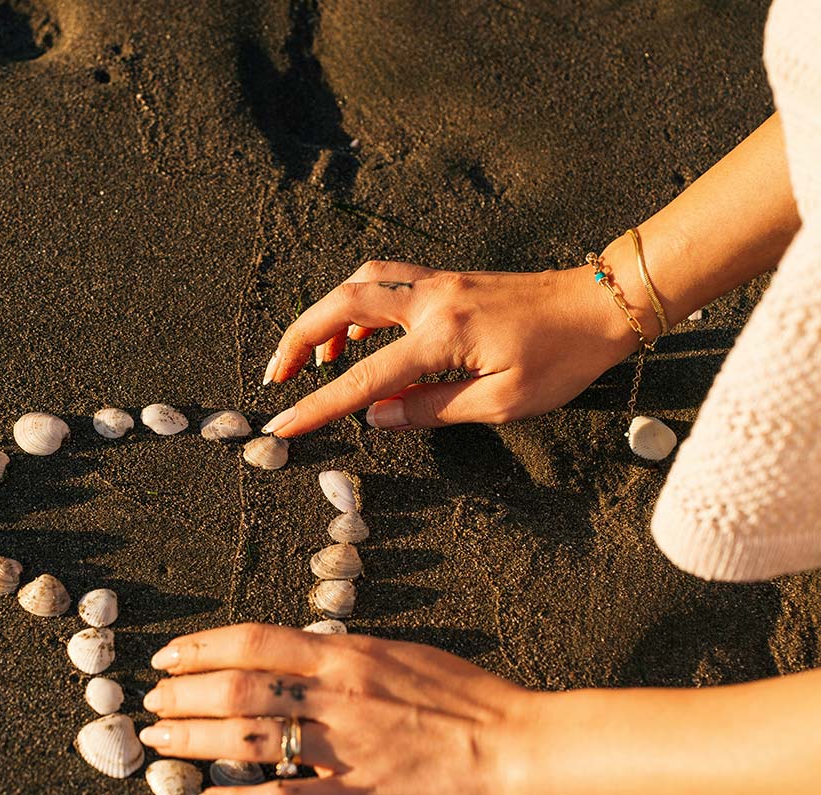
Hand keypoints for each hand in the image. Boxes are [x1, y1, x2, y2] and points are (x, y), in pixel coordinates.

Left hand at [141, 624, 540, 794]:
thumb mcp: (401, 653)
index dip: (201, 649)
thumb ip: (345, 655)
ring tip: (157, 742)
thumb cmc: (466, 697)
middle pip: (235, 690)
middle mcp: (335, 695)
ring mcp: (342, 748)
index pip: (253, 642)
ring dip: (192, 742)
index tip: (168, 658)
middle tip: (151, 704)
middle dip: (182, 696)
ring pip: (246, 742)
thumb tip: (297, 651)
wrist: (517, 747)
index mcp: (347, 655)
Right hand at [259, 260, 640, 436]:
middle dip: (299, 339)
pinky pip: (385, 284)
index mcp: (442, 335)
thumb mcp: (503, 402)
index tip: (281, 426)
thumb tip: (378, 418)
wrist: (603, 304)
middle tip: (277, 376)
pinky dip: (357, 308)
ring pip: (359, 285)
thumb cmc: (563, 359)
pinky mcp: (447, 282)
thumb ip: (432, 409)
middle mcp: (431, 299)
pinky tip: (359, 338)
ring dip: (324, 317)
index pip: (364, 378)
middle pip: (341, 306)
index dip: (318, 405)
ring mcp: (438, 284)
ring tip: (314, 359)